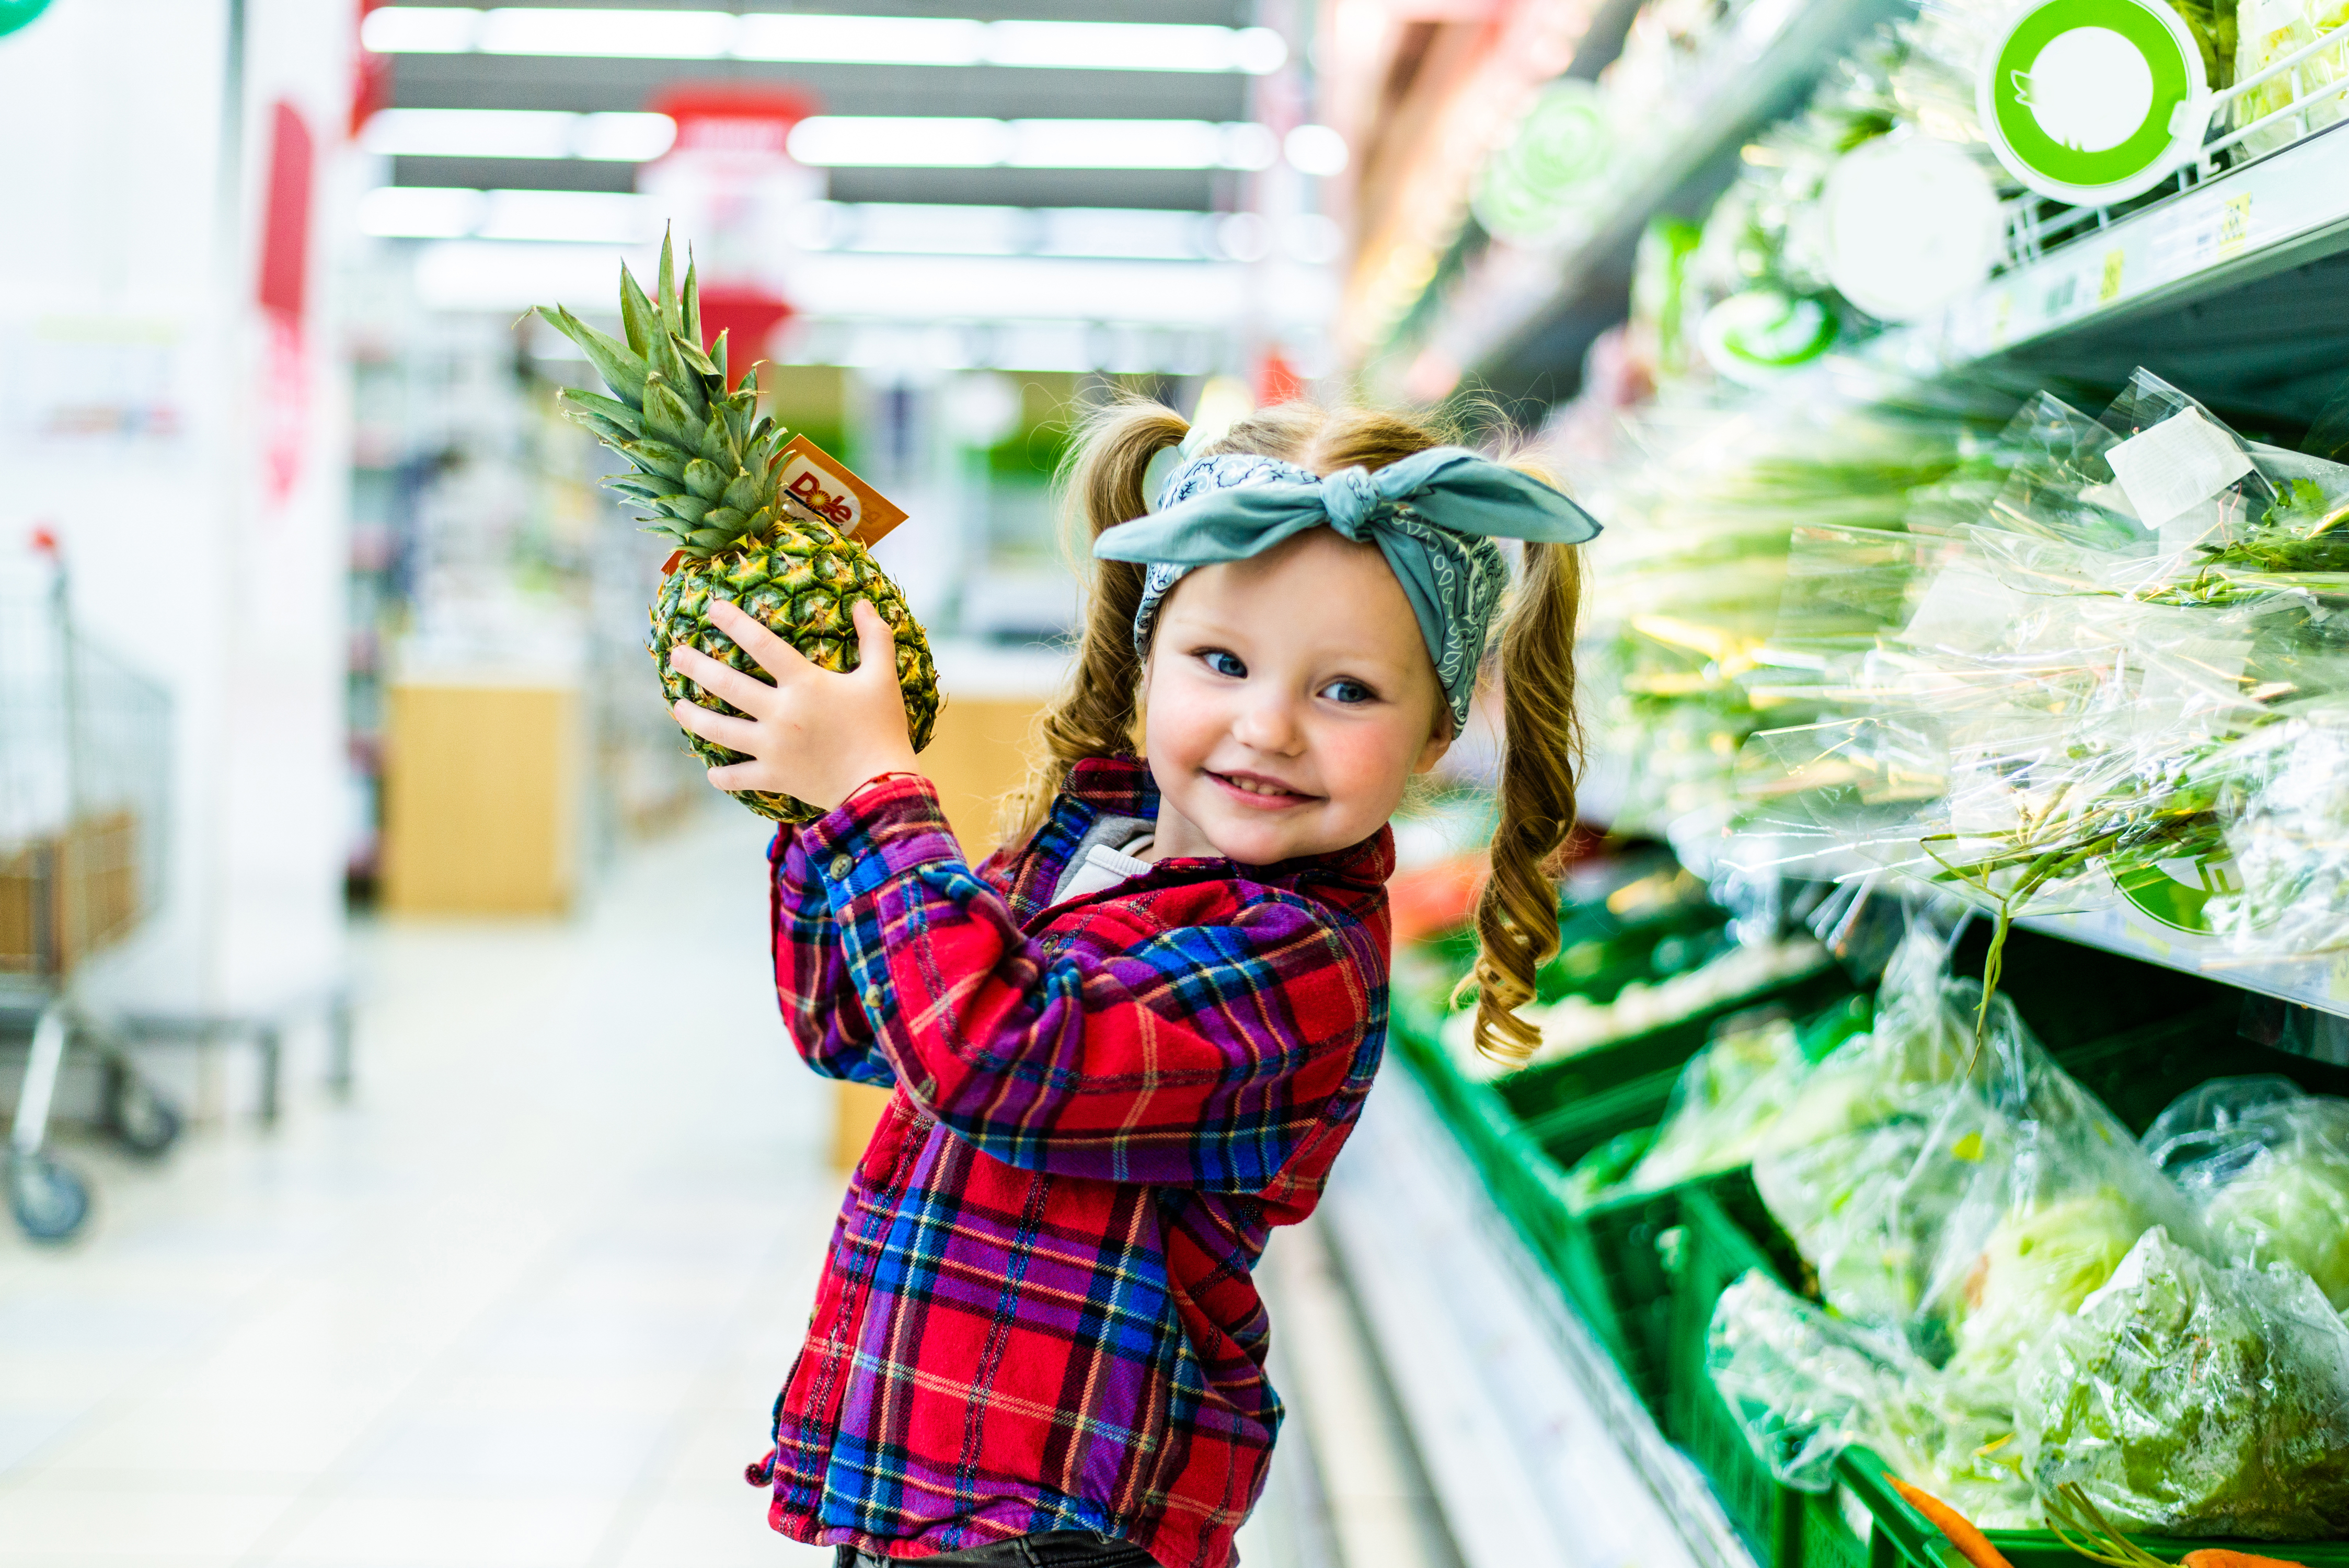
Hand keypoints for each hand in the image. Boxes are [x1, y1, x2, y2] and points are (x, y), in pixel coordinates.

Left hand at [668, 598, 920, 810]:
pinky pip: (739, 776)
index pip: (762, 645)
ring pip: (720, 730)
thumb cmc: (883, 728)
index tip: (712, 608)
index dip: (735, 623)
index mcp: (805, 684)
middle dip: (697, 666)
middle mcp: (780, 713)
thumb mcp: (883, 678)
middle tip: (675, 654)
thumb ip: (876, 638)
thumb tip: (864, 603)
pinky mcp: (774, 776)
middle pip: (728, 685)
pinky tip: (710, 771)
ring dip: (694, 716)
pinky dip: (722, 776)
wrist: (882, 785)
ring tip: (676, 706)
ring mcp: (772, 747)